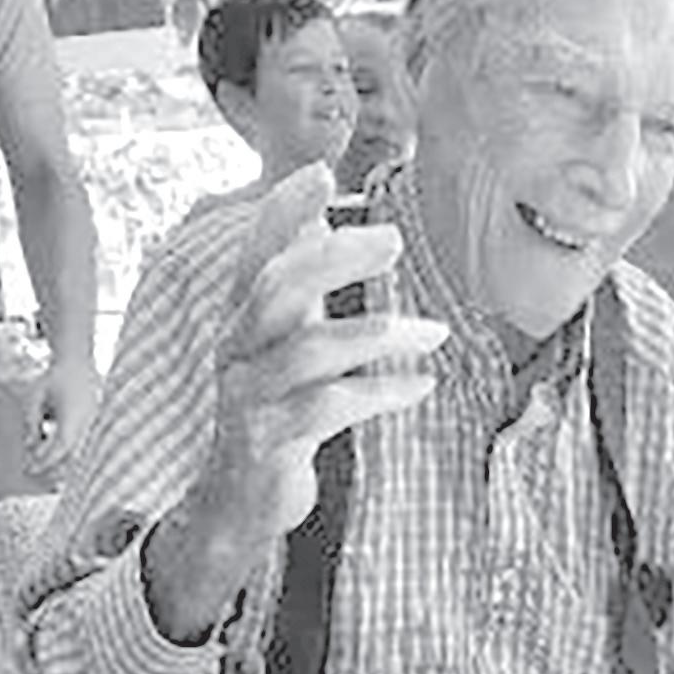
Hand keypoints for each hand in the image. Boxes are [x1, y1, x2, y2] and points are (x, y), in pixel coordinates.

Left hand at [24, 354, 99, 476]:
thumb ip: (32, 422)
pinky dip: (70, 448)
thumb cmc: (55, 377)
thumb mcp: (36, 398)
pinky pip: (83, 440)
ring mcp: (93, 421)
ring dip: (63, 458)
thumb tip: (29, 445)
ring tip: (46, 464)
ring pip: (79, 448)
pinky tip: (59, 449)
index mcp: (72, 417)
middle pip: (72, 453)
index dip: (45, 462)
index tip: (30, 469)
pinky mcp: (94, 419)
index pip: (60, 448)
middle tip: (36, 471)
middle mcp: (86, 421)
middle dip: (54, 465)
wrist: (77, 360)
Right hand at [204, 160, 448, 544]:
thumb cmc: (273, 410)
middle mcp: (237, 351)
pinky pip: (329, 408)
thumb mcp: (284, 342)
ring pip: (309, 351)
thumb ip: (301, 287)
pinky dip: (381, 393)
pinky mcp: (272, 442)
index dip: (281, 212)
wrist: (240, 501)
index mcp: (242, 320)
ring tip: (435, 332)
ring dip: (379, 334)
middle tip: (394, 240)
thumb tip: (324, 221)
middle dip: (336, 259)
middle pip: (278, 290)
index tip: (319, 172)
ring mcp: (250, 397)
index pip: (255, 253)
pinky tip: (421, 385)